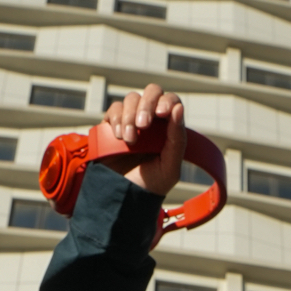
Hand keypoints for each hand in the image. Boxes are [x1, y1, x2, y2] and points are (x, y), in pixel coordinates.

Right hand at [99, 83, 186, 198]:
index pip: (171, 101)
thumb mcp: (170, 167)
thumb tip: (178, 108)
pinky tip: (119, 137)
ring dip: (130, 117)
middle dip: (147, 104)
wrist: (122, 199)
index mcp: (168, 128)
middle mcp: (151, 120)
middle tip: (143, 126)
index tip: (162, 113)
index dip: (166, 101)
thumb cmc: (149, 186)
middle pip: (151, 92)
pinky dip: (116, 119)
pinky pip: (114, 109)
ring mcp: (131, 120)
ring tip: (129, 140)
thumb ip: (177, 139)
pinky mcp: (112, 125)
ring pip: (131, 99)